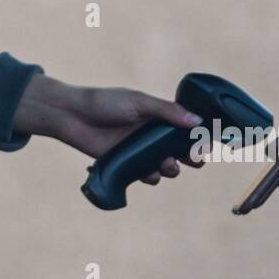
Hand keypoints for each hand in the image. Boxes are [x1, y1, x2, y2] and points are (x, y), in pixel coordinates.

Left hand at [14, 74, 203, 183]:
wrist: (72, 116)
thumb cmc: (104, 103)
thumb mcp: (138, 102)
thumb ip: (167, 111)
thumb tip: (196, 121)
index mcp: (158, 116)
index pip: (186, 129)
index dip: (197, 138)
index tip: (205, 145)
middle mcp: (152, 135)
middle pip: (180, 151)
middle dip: (190, 157)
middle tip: (193, 160)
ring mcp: (140, 150)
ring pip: (166, 166)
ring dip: (171, 169)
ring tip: (167, 166)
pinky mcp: (127, 164)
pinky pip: (147, 175)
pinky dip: (152, 177)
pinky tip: (149, 173)